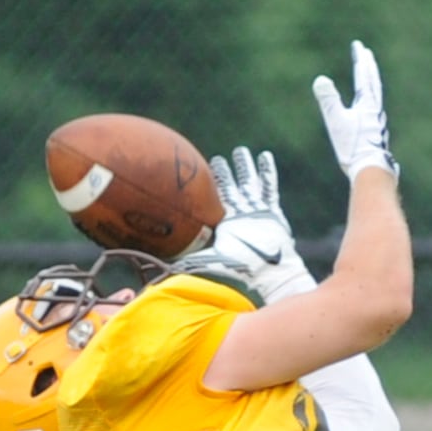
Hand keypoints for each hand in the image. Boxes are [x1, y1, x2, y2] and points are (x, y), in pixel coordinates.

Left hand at [173, 146, 314, 302]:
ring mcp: (256, 214)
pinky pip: (269, 188)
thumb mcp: (207, 262)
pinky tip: (265, 157)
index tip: (199, 174)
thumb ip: (186, 259)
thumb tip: (159, 264)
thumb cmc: (238, 273)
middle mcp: (240, 218)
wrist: (267, 278)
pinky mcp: (272, 214)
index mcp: (224, 227)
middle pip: (231, 189)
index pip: (214, 201)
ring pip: (250, 184)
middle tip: (219, 159)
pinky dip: (267, 173)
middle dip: (226, 174)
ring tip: (241, 152)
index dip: (208, 188)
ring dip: (245, 168)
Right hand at [312, 39, 399, 181]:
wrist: (370, 169)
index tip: (358, 45)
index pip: (363, 76)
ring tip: (369, 77)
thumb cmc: (353, 146)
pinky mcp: (375, 132)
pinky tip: (369, 108)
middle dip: (368, 66)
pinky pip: (374, 108)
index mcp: (366, 103)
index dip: (360, 59)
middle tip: (366, 53)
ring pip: (376, 94)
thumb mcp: (336, 121)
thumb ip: (329, 100)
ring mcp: (377, 120)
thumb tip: (320, 79)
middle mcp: (374, 109)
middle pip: (373, 82)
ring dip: (371, 81)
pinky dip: (371, 100)